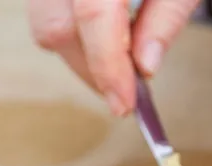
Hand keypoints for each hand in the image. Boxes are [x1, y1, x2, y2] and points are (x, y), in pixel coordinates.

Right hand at [28, 0, 200, 115]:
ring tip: (121, 65)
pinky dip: (76, 37)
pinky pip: (48, 14)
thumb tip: (145, 68)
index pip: (93, 16)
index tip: (125, 104)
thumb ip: (166, 17)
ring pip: (46, 25)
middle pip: (57, 27)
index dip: (108, 66)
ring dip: (83, 56)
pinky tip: (106, 42)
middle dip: (92, 69)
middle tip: (125, 93)